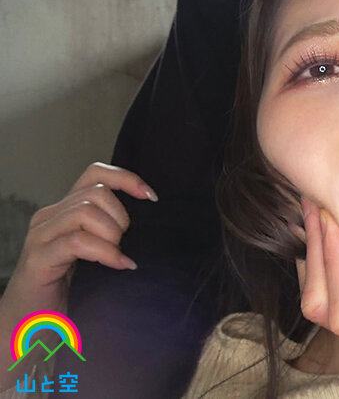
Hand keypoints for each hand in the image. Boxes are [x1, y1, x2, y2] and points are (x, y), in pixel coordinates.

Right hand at [0, 162, 155, 318]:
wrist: (28, 325)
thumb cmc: (68, 289)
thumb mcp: (94, 253)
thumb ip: (109, 232)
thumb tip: (149, 219)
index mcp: (65, 211)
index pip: (95, 174)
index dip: (126, 179)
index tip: (151, 198)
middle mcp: (50, 217)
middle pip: (96, 192)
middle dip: (121, 216)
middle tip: (124, 243)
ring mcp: (41, 236)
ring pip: (85, 211)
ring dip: (112, 234)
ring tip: (118, 256)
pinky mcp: (38, 259)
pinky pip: (77, 242)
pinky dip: (105, 252)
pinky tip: (119, 265)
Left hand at [294, 121, 338, 375]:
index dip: (333, 263)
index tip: (334, 215)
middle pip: (325, 308)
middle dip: (317, 251)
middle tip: (318, 200)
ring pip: (324, 308)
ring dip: (318, 258)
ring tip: (320, 211)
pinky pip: (338, 304)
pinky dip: (329, 270)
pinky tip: (333, 234)